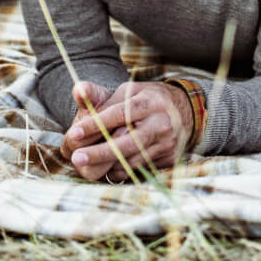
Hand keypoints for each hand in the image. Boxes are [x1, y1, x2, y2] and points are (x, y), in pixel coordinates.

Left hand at [60, 80, 193, 180]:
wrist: (186, 111)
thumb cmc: (149, 99)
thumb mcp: (130, 90)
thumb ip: (103, 97)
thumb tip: (77, 92)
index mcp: (150, 102)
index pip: (120, 114)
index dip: (96, 125)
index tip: (74, 134)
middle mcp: (161, 124)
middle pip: (127, 143)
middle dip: (100, 153)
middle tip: (76, 158)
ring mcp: (167, 144)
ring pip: (132, 161)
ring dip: (107, 165)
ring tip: (86, 164)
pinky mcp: (169, 160)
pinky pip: (139, 170)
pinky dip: (121, 170)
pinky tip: (108, 167)